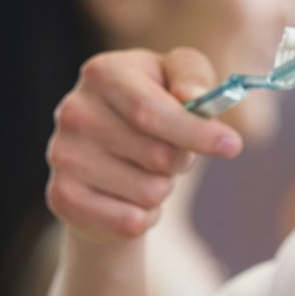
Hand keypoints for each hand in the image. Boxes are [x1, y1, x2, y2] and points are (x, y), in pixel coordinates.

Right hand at [45, 48, 243, 243]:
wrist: (106, 152)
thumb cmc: (152, 106)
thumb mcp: (176, 77)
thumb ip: (193, 77)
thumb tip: (195, 99)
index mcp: (103, 73)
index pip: (151, 111)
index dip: (196, 132)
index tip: (232, 146)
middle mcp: (74, 111)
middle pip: (157, 155)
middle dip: (181, 160)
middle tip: (171, 152)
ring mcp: (62, 155)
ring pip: (148, 193)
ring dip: (162, 188)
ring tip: (145, 171)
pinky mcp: (62, 196)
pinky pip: (129, 222)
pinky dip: (145, 216)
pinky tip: (129, 196)